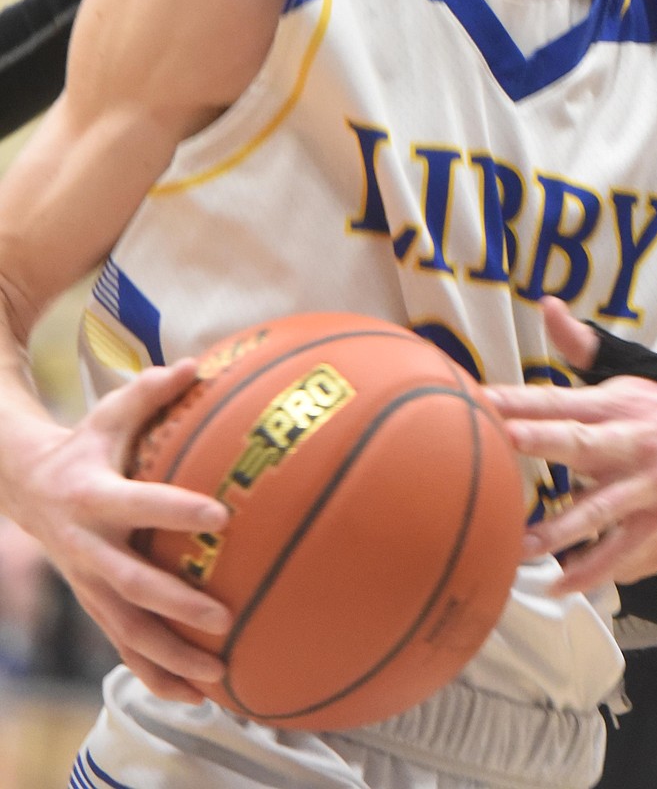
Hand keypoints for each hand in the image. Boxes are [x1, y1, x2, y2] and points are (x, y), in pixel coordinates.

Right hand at [12, 360, 232, 702]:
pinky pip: (126, 648)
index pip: (141, 504)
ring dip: (172, 658)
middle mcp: (89, 548)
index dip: (177, 510)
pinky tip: (197, 698)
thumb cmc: (87, 444)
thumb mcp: (111, 413)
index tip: (222, 514)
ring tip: (219, 675)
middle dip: (176, 605)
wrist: (27, 488)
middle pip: (133, 585)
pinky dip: (158, 675)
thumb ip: (152, 391)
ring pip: (128, 632)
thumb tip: (199, 364)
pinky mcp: (94, 606)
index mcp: (95, 497)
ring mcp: (89, 584)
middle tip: (223, 617)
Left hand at [484, 299, 656, 593]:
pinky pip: (623, 548)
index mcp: (612, 403)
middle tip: (501, 442)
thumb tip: (547, 305)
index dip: (519, 399)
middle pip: (578, 441)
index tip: (478, 399)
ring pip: (599, 507)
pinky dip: (593, 568)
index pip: (557, 398)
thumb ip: (583, 347)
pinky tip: (560, 583)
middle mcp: (627, 440)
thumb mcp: (631, 369)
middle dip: (540, 442)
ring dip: (560, 527)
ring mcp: (645, 483)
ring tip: (519, 545)